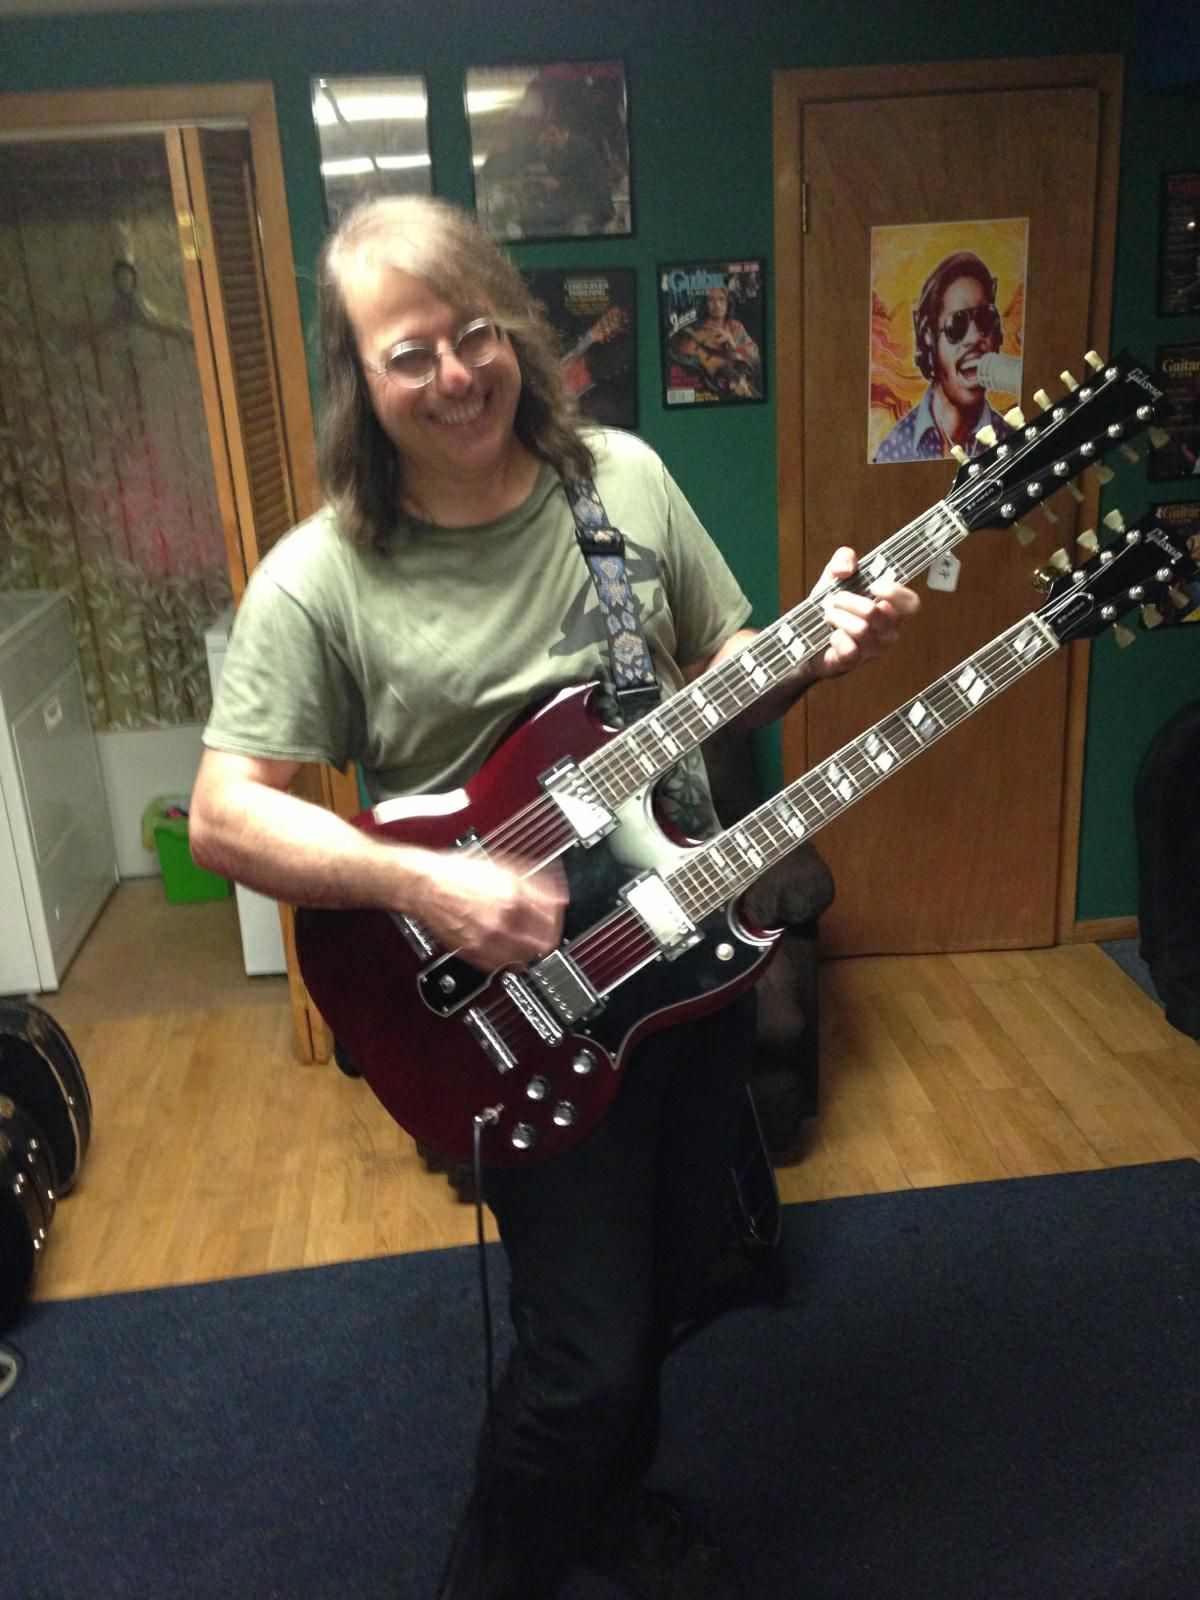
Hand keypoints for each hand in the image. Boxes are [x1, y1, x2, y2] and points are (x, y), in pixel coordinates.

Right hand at [413, 852, 566, 971]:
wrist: (425, 885)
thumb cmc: (457, 873)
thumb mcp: (502, 867)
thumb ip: (534, 883)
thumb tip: (556, 897)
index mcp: (512, 898)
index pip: (552, 919)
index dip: (558, 919)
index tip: (557, 917)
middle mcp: (502, 923)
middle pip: (542, 945)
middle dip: (548, 940)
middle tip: (548, 935)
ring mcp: (486, 941)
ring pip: (523, 960)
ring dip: (530, 954)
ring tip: (529, 945)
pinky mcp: (472, 954)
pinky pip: (500, 966)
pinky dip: (508, 961)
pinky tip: (508, 951)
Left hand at [808, 546, 919, 679]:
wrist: (806, 637)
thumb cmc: (831, 607)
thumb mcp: (834, 577)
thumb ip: (843, 559)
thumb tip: (847, 568)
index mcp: (891, 610)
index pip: (911, 604)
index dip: (894, 593)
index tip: (872, 585)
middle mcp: (887, 632)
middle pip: (876, 612)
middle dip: (847, 600)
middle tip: (834, 600)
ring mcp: (872, 650)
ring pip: (860, 629)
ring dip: (836, 617)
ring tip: (828, 616)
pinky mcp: (853, 663)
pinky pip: (849, 649)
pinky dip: (835, 638)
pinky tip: (831, 636)